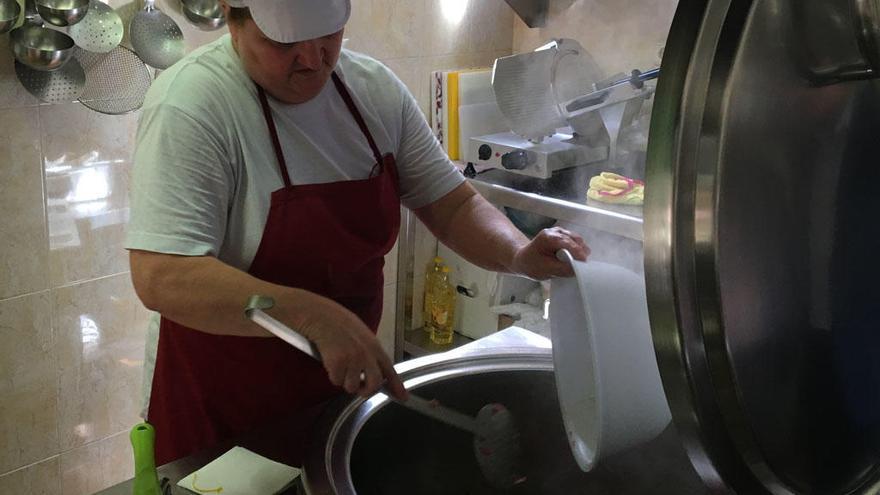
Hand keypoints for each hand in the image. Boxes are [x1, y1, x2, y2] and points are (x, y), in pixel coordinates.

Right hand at [288, 291, 407, 400]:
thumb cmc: (340, 325)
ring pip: (352, 387)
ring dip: (345, 381)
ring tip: (340, 366)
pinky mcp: (338, 364)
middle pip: (374, 385)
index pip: (390, 370)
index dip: (397, 386)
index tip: (403, 398)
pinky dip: (333, 376)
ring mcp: (353, 359)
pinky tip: (331, 362)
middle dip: (366, 391)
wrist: (322, 317)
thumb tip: (375, 372)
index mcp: (375, 347)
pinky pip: (337, 381)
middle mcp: (367, 355)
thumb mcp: (363, 336)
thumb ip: (371, 354)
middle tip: (359, 388)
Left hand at [510, 227, 589, 279]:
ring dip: (580, 251)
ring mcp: (559, 232)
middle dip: (581, 253)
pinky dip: (577, 250)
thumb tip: (578, 269)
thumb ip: (563, 269)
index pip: (569, 244)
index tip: (584, 265)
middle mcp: (555, 231)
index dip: (579, 255)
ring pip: (577, 240)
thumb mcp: (546, 270)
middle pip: (576, 240)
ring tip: (579, 263)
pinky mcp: (562, 235)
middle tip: (582, 267)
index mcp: (549, 238)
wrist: (523, 259)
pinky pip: (575, 241)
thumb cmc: (531, 264)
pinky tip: (575, 258)